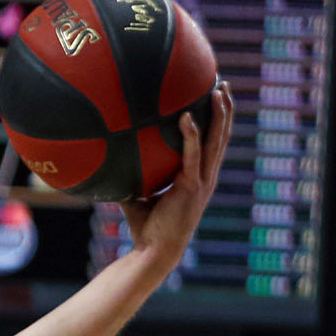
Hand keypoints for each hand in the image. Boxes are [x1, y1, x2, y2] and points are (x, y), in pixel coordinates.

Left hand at [119, 83, 232, 258]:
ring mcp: (202, 181)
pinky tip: (185, 116)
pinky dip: (191, 135)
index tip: (215, 98)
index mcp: (200, 178)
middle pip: (223, 136)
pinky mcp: (191, 187)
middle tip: (223, 83)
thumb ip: (133, 177)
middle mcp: (207, 177)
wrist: (154, 252)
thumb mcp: (139, 196)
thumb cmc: (146, 228)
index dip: (218, 121)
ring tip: (217, 90)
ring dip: (219, 114)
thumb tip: (110, 160)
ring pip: (217, 141)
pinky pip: (193, 155)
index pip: (214, 144)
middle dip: (225, 108)